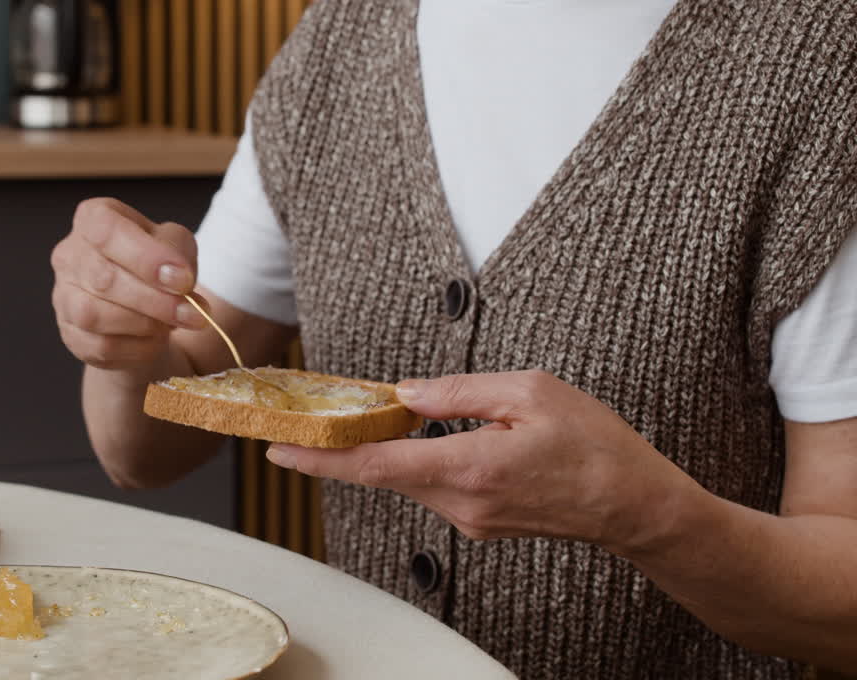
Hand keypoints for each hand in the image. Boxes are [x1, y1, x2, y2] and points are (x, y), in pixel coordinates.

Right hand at [51, 197, 207, 371]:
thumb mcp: (175, 242)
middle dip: (156, 301)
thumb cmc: (156, 264)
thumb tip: (178, 282)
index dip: (147, 258)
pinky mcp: (71, 334)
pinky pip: (100, 347)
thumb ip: (177, 252)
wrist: (144, 302)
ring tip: (173, 325)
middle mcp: (70, 255)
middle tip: (193, 314)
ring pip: (95, 316)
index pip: (107, 232)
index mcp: (93, 218)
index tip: (183, 280)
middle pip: (103, 279)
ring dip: (145, 325)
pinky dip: (137, 348)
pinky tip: (156, 339)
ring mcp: (64, 296)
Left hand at [266, 370, 701, 553]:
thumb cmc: (595, 444)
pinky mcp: (479, 524)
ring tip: (374, 418)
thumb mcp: (530, 391)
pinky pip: (432, 487)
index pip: (376, 466)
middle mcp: (462, 503)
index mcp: (470, 466)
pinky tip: (422, 439)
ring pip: (408, 479)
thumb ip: (459, 391)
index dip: (322, 458)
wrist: (635, 507)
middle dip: (346, 446)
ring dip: (386, 452)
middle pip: (384, 474)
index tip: (280, 449)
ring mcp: (470, 520)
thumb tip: (405, 394)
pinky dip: (416, 463)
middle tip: (313, 417)